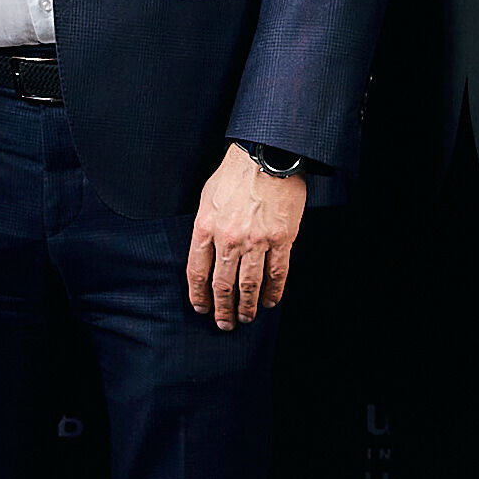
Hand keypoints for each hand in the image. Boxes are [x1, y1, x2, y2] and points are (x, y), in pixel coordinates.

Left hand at [188, 144, 307, 331]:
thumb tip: (205, 251)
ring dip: (246, 306)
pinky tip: (269, 302)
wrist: (267, 155)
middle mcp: (229, 239)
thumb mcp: (207, 197)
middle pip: (222, 285)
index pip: (197, 272)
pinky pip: (277, 274)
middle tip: (224, 323)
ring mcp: (256, 241)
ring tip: (245, 318)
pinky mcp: (281, 239)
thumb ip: (205, 226)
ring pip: (249, 284)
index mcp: (206, 227)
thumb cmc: (235, 173)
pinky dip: (273, 292)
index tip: (201, 308)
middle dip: (222, 309)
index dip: (199, 295)